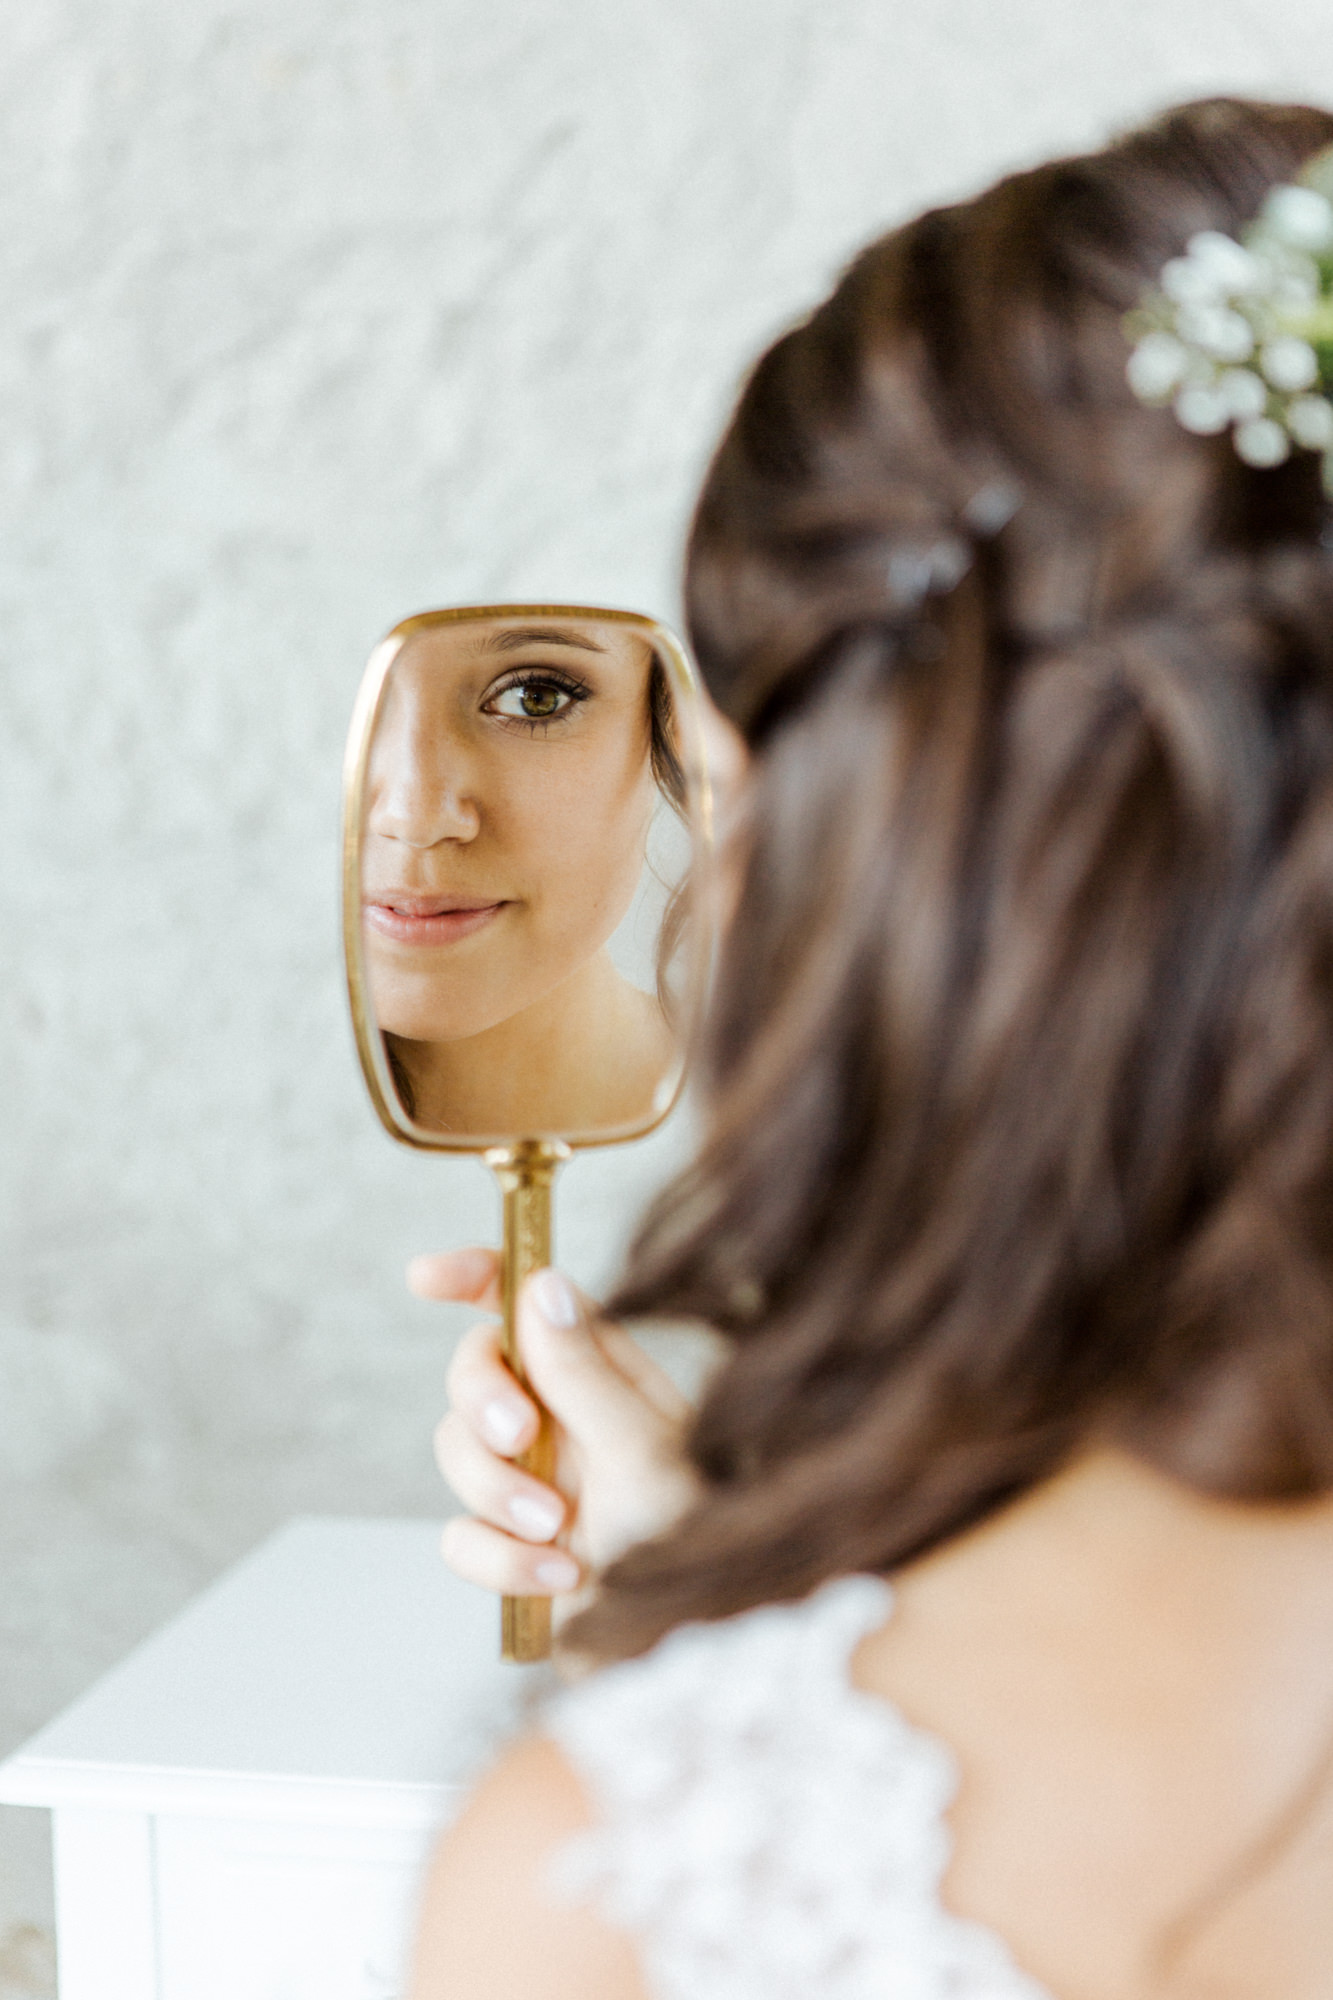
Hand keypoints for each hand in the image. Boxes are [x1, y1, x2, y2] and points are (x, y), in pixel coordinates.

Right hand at [413, 1249, 699, 1598]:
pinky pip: (460, 1535)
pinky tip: (560, 1579)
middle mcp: (566, 1418)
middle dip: (482, 1401)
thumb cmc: (695, 1544)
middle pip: (477, 1370)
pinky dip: (501, 1560)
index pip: (531, 1301)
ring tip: (558, 1531)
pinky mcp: (512, 1547)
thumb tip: (541, 1284)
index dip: (476, 1275)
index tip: (426, 1278)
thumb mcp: (643, 1451)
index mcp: (607, 1375)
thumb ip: (584, 1374)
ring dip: (497, 1493)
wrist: (688, 1652)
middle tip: (518, 1437)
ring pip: (458, 1452)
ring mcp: (535, 1481)